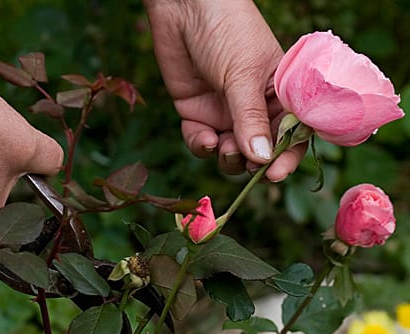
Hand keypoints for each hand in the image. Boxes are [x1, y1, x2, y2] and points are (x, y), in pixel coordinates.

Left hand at [143, 0, 305, 180]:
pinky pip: (202, 143)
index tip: (274, 175)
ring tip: (222, 145)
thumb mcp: (243, 74)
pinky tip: (203, 138)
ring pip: (231, 153)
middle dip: (252, 162)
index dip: (286, 157)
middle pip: (260, 151)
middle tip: (245, 162)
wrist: (183, 7)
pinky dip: (202, 146)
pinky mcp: (197, 112)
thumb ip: (250, 119)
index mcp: (280, 94)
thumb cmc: (226, 30)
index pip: (292, 134)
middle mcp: (254, 107)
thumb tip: (262, 159)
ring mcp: (225, 112)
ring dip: (228, 158)